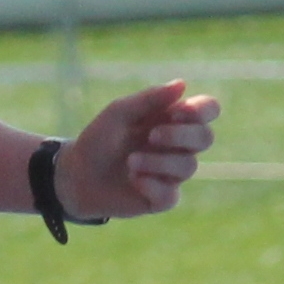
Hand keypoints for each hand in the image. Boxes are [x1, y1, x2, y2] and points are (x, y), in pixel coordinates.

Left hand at [61, 80, 220, 221]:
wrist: (75, 175)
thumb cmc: (99, 139)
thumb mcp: (119, 113)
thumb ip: (149, 99)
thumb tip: (182, 84)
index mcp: (172, 119)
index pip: (208, 109)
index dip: (201, 111)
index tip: (174, 112)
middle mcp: (178, 146)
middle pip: (206, 138)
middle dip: (181, 136)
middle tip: (152, 136)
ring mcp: (172, 173)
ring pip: (189, 167)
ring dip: (158, 161)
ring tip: (130, 161)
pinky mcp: (162, 198)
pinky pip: (171, 195)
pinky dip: (152, 185)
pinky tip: (134, 179)